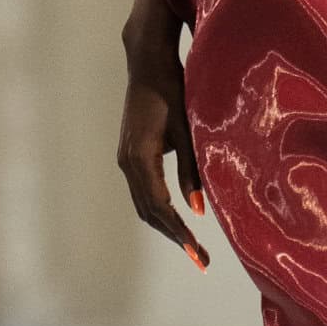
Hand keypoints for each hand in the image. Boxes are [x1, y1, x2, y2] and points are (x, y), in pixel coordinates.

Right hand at [117, 26, 208, 271]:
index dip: (179, 233)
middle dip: (175, 237)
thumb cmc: (172, 91)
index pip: (160, 208)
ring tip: (192, 246)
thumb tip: (199, 210)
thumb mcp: (187, 130)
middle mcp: (127, 162)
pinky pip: (143, 192)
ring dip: (166, 227)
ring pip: (144, 205)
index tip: (197, 254)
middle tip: (201, 260)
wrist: (147, 64)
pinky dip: (159, 210)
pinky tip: (178, 219)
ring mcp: (125, 159)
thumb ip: (192, 170)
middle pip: (149, 213)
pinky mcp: (130, 154)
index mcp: (141, 158)